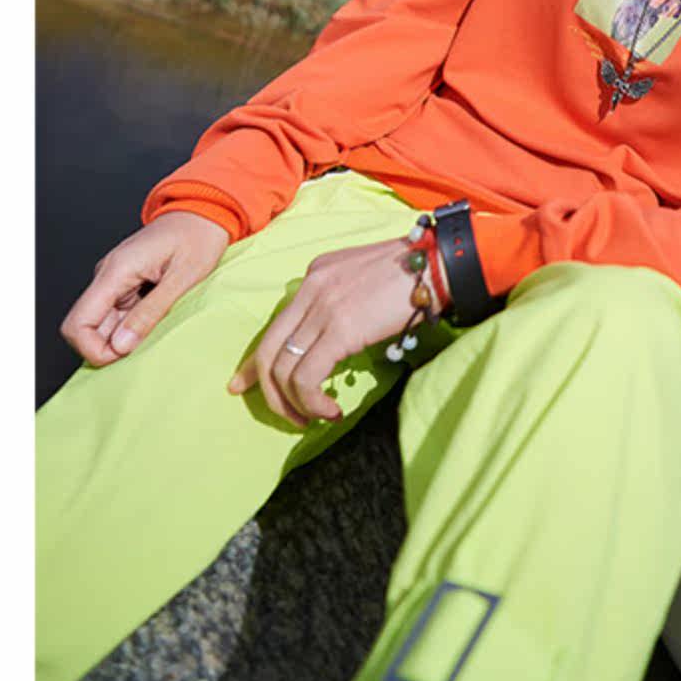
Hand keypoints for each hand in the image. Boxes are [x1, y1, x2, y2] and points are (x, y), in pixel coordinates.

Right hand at [60, 212, 229, 366]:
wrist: (205, 212)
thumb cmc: (199, 236)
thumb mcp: (183, 278)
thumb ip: (151, 312)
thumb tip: (121, 346)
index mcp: (116, 271)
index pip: (77, 323)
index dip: (93, 349)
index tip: (123, 356)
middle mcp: (108, 275)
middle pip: (85, 327)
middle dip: (110, 346)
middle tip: (146, 346)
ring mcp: (115, 280)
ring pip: (102, 323)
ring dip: (123, 336)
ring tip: (156, 331)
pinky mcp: (125, 283)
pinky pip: (118, 314)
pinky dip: (132, 326)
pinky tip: (156, 322)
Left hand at [227, 237, 424, 427]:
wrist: (438, 262)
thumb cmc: (414, 272)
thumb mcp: (364, 276)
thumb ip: (340, 297)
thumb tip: (334, 335)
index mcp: (316, 275)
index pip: (274, 324)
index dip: (254, 362)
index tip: (242, 384)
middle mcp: (311, 288)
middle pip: (268, 349)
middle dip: (267, 390)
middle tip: (285, 416)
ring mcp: (323, 307)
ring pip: (283, 368)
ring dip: (293, 404)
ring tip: (314, 417)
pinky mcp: (340, 329)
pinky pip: (307, 377)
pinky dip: (312, 402)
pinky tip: (332, 411)